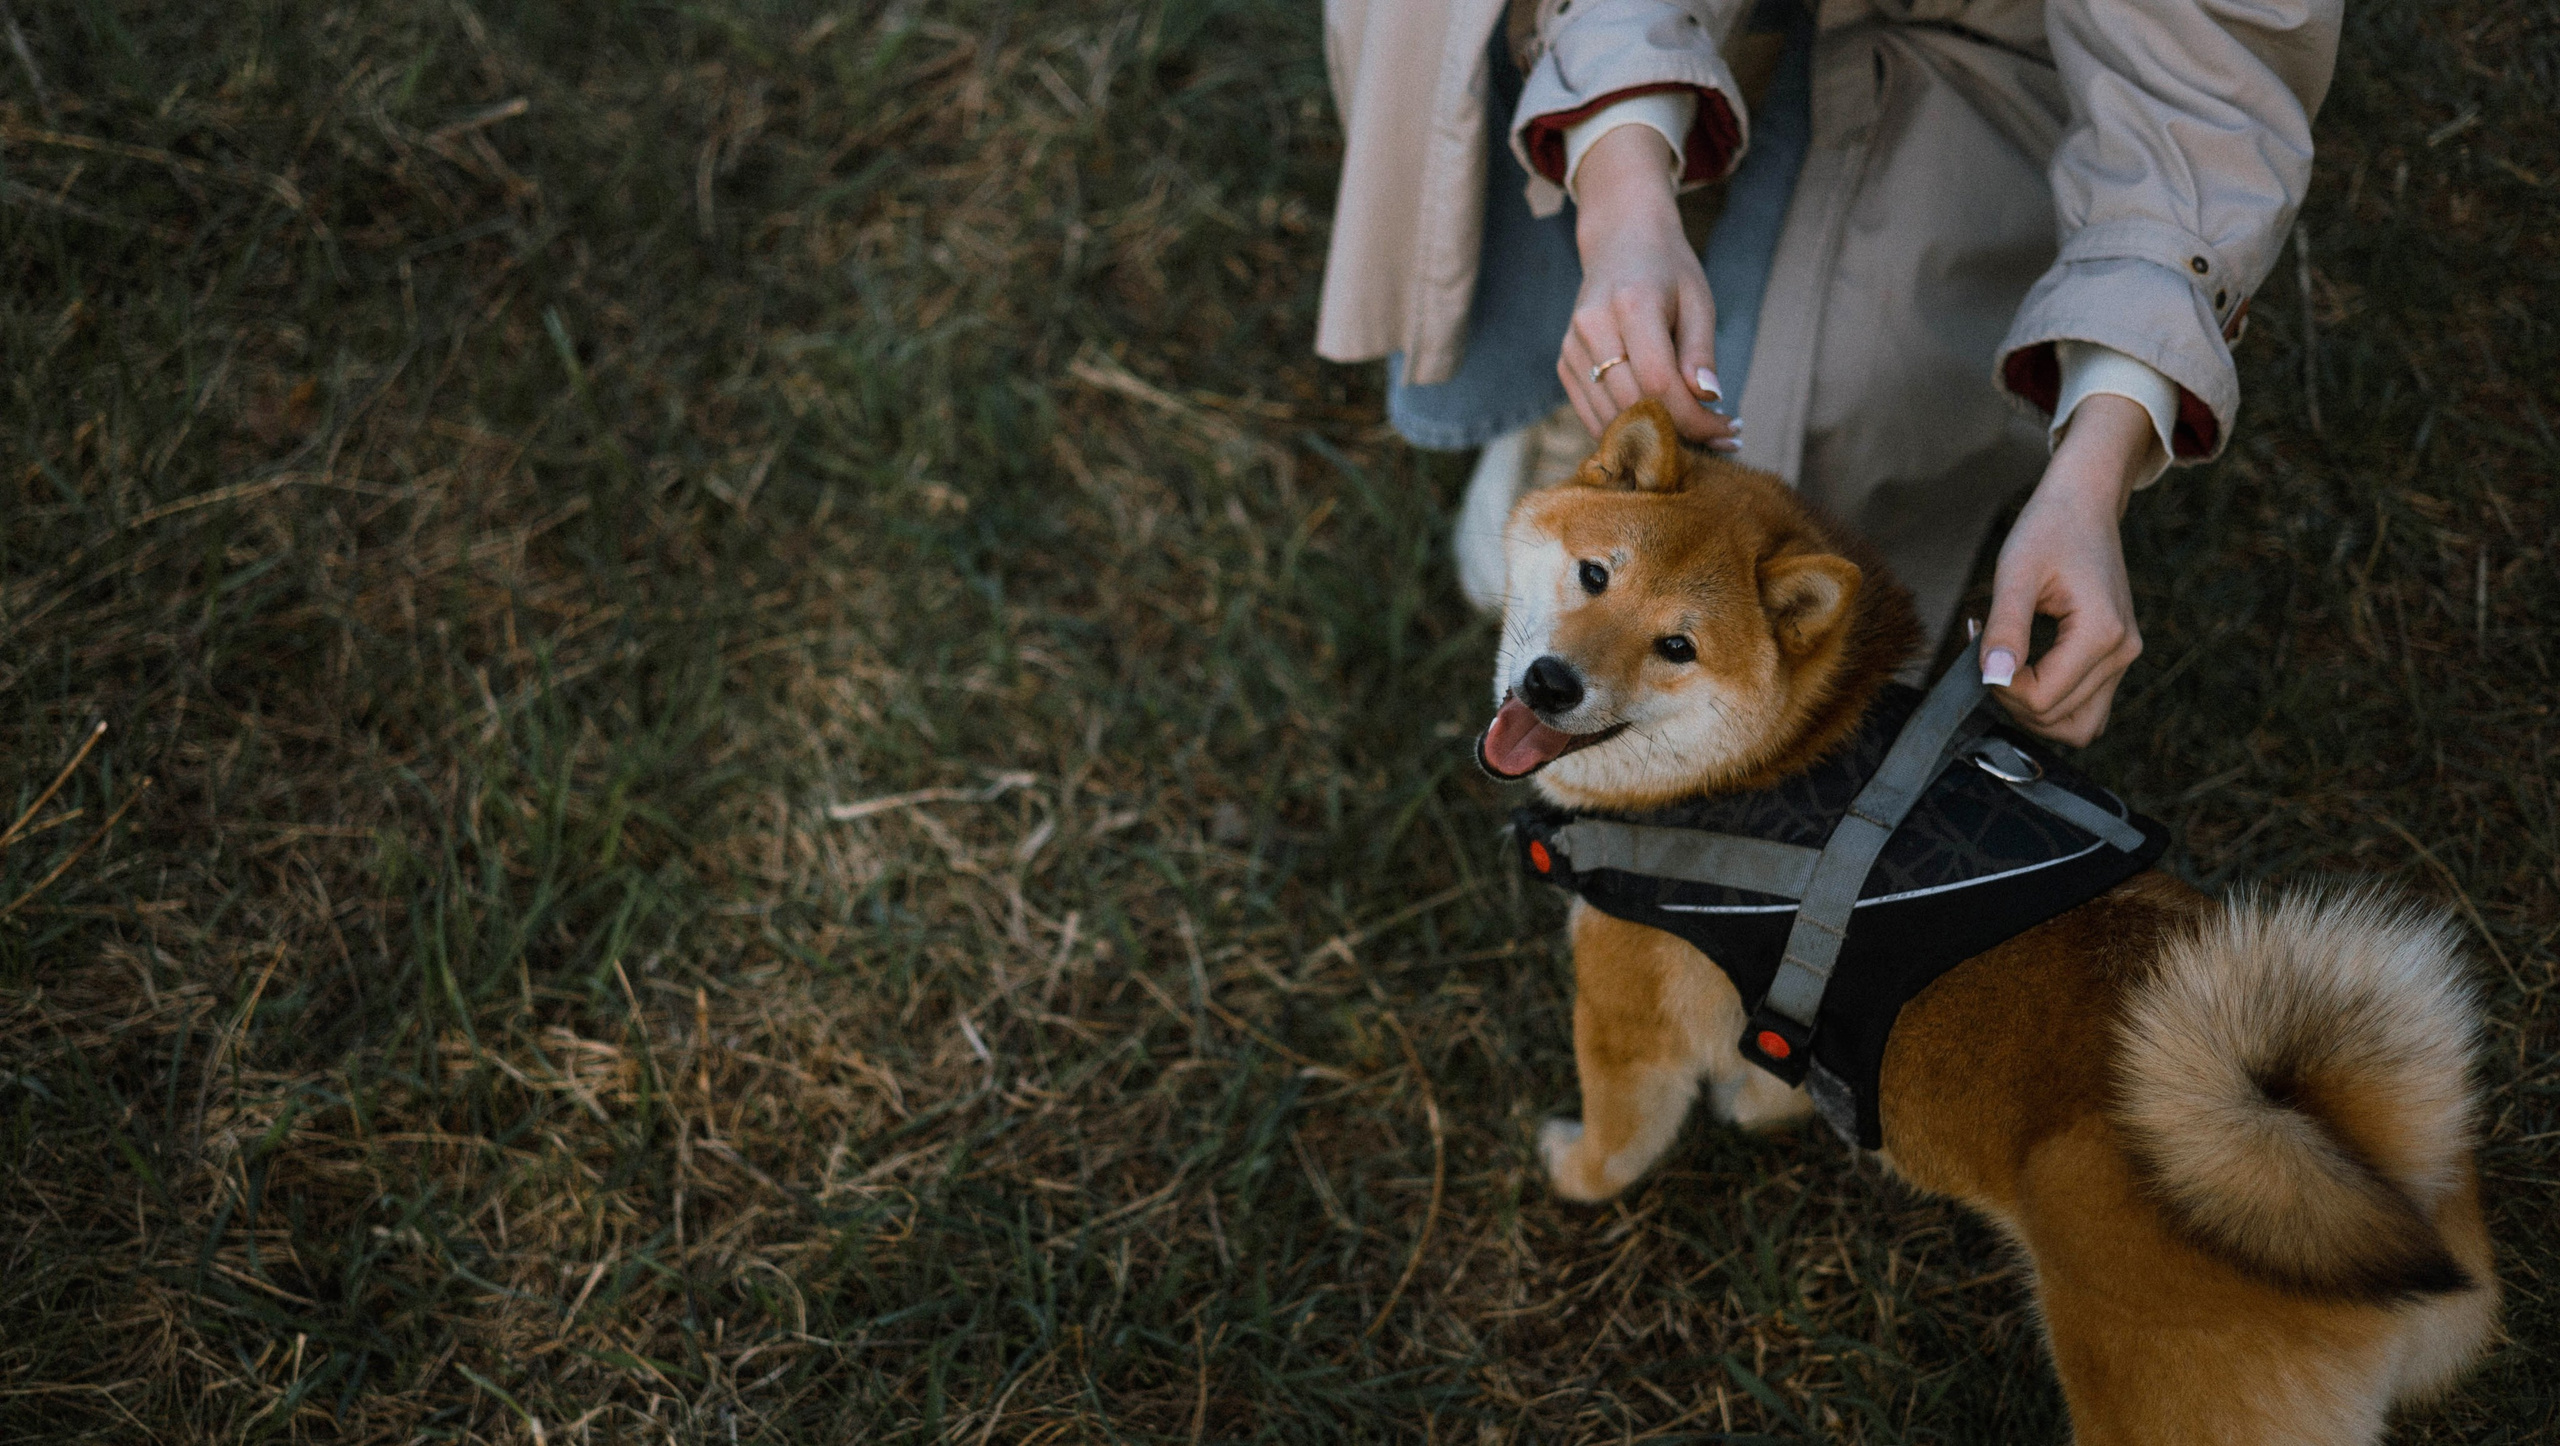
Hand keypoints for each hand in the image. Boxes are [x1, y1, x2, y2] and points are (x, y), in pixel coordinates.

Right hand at [1560, 124, 1735, 448]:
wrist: (1619, 242)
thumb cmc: (1667, 270)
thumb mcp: (1698, 301)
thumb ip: (1701, 352)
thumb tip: (1708, 399)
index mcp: (1631, 305)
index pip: (1660, 384)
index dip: (1695, 419)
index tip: (1728, 430)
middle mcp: (1592, 328)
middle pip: (1633, 405)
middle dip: (1679, 433)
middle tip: (1719, 441)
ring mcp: (1571, 348)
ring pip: (1609, 418)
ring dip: (1653, 439)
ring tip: (1695, 437)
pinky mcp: (1564, 364)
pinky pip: (1593, 415)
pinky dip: (1627, 431)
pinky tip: (1660, 427)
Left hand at [1980, 393, 2158, 745]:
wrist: (2084, 504)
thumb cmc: (2049, 530)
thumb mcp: (2015, 573)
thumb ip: (2004, 629)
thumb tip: (1992, 679)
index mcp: (2103, 633)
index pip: (2041, 699)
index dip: (1999, 686)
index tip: (1977, 643)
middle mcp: (2122, 652)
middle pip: (2057, 719)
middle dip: (2010, 697)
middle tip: (1985, 652)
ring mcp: (2124, 658)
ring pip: (2077, 726)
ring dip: (2033, 710)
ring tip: (2004, 664)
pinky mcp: (2116, 658)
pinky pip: (2084, 706)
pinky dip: (2051, 700)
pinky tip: (2023, 665)